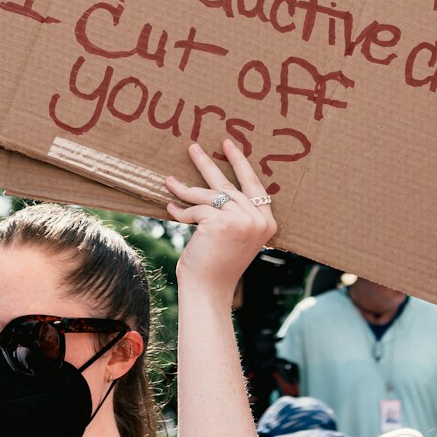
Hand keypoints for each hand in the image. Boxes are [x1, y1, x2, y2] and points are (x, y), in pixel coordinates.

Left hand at [166, 139, 276, 298]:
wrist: (208, 290)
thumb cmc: (216, 265)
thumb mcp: (232, 235)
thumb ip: (234, 212)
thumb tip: (216, 182)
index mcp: (267, 223)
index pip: (254, 185)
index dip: (240, 164)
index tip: (228, 146)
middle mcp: (258, 219)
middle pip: (229, 184)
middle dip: (208, 164)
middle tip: (194, 148)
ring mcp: (242, 219)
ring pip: (209, 195)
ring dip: (185, 188)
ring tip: (169, 180)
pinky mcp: (221, 221)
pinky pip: (196, 209)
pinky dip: (181, 211)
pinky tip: (171, 210)